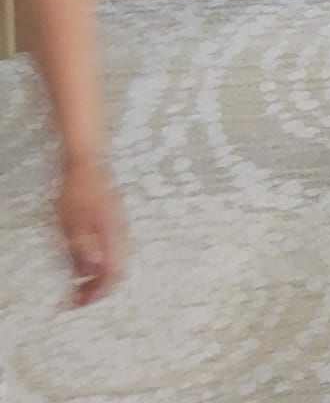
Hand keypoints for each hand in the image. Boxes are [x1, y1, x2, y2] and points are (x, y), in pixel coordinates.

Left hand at [55, 153, 123, 304]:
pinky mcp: (114, 219)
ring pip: (116, 259)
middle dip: (99, 288)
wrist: (88, 161)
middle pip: (118, 269)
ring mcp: (119, 224)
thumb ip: (82, 250)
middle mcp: (120, 231)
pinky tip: (85, 262)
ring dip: (100, 276)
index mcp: (112, 234)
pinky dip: (101, 262)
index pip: (111, 273)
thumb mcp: (72, 224)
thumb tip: (89, 274)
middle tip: (79, 298)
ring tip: (79, 284)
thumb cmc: (77, 191)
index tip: (78, 304)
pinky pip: (113, 248)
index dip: (95, 293)